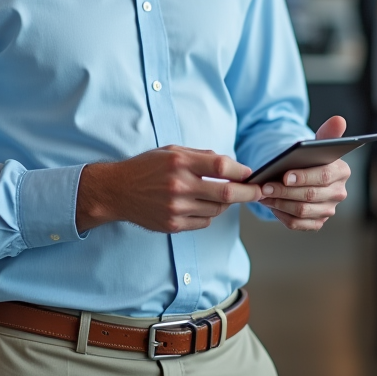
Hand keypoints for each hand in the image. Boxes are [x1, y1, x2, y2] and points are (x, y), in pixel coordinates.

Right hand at [76, 146, 262, 233]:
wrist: (117, 190)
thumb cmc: (147, 167)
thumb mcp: (172, 150)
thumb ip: (202, 156)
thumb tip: (232, 165)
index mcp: (180, 162)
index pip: (222, 167)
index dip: (241, 171)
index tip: (250, 174)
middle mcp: (179, 185)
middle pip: (226, 194)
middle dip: (248, 194)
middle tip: (259, 192)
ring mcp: (176, 208)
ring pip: (217, 210)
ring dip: (226, 204)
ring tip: (222, 196)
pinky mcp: (172, 224)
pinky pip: (203, 222)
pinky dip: (209, 214)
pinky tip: (200, 205)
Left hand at [258, 116, 350, 231]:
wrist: (303, 176)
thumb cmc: (310, 158)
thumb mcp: (317, 144)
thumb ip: (327, 132)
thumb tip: (338, 119)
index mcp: (342, 171)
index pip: (324, 176)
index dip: (304, 177)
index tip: (285, 175)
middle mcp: (339, 193)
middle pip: (310, 195)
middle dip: (285, 191)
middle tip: (265, 185)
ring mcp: (328, 210)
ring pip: (302, 211)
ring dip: (280, 202)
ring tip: (263, 194)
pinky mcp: (317, 222)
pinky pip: (297, 224)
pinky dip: (282, 215)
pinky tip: (270, 204)